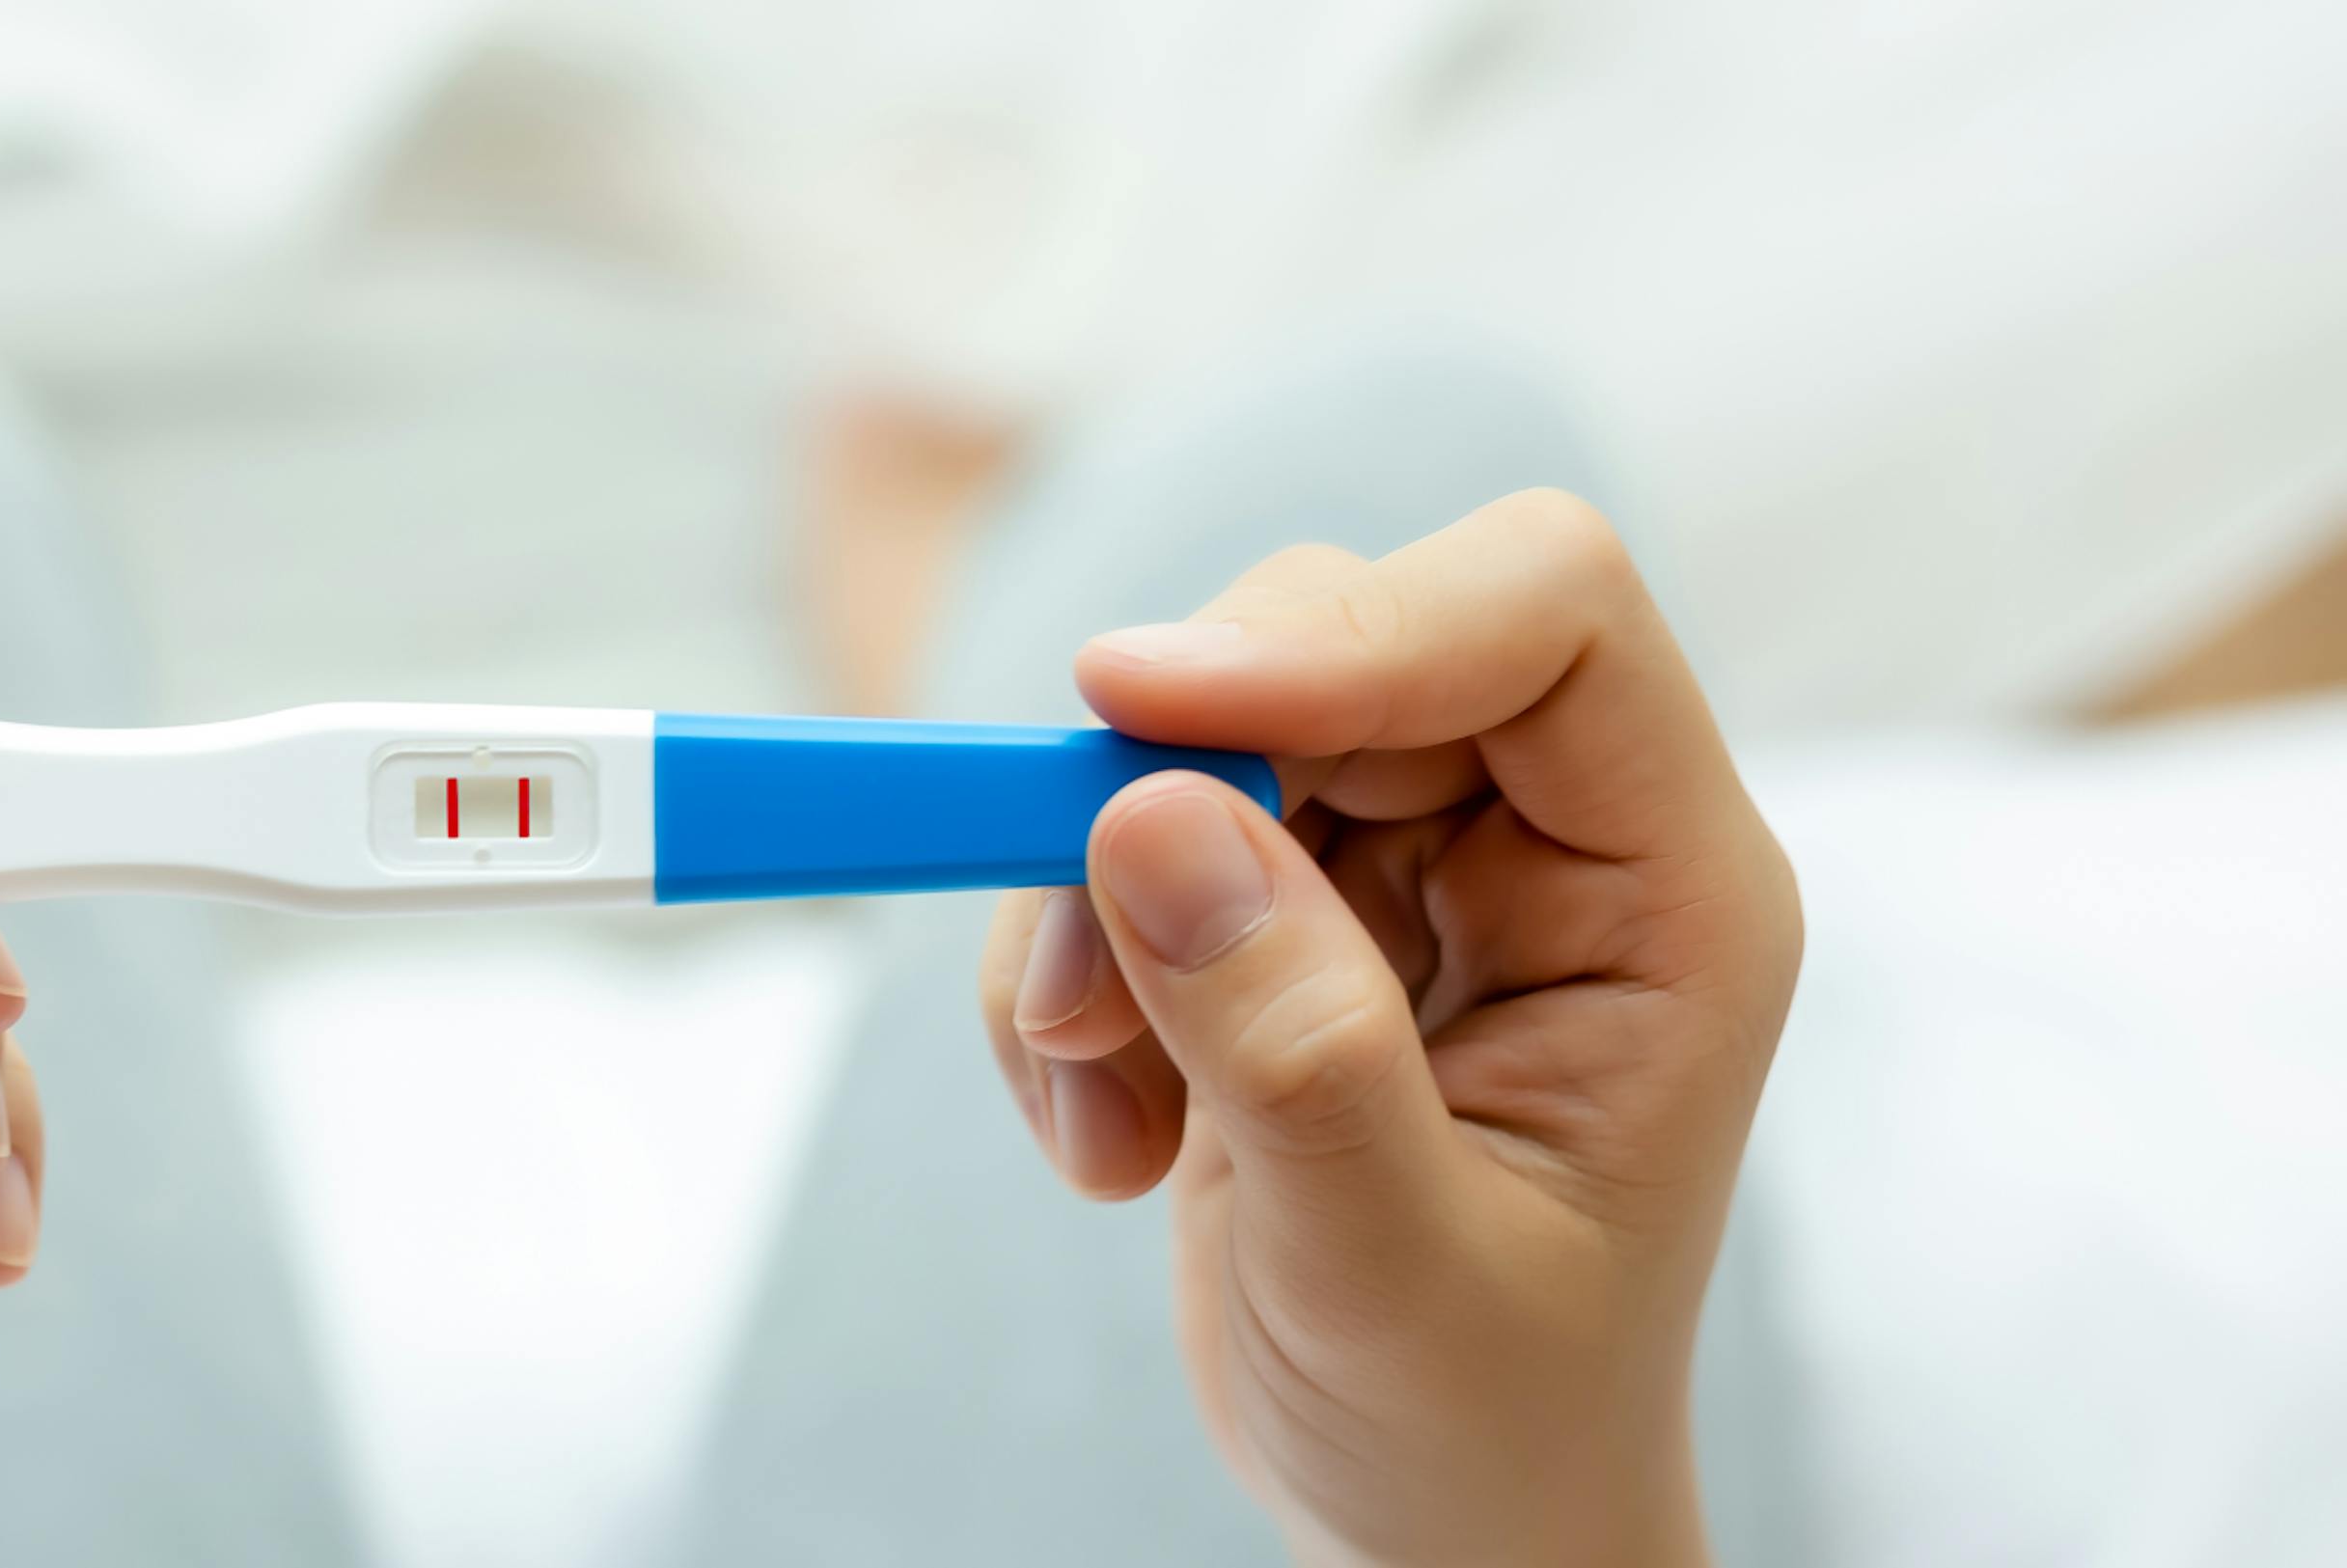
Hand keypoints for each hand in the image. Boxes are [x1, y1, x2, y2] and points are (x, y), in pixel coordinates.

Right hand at [977, 493, 1799, 1565]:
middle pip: (1334, 644)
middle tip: (1078, 999)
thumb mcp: (1393, 1272)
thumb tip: (1152, 816)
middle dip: (1160, 791)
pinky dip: (1063, 980)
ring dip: (1088, 914)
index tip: (1137, 707)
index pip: (1542, 616)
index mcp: (1669, 894)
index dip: (1347, 623)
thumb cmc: (1481, 1424)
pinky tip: (1107, 1141)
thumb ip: (1297, 1050)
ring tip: (1099, 1119)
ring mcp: (1413, 872)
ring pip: (1194, 741)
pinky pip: (1121, 845)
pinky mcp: (1284, 919)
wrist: (1435, 1516)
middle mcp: (1551, 841)